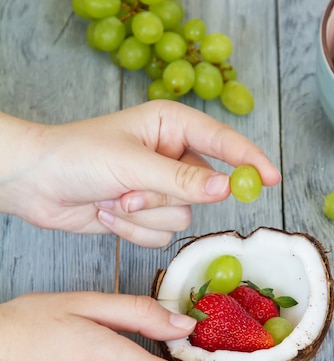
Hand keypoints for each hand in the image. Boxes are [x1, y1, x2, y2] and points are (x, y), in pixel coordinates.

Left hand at [0, 101, 279, 246]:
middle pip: (202, 190)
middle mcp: (172, 156)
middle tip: (130, 190)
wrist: (36, 184)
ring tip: (113, 199)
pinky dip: (133, 231)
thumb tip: (227, 188)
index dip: (249, 160)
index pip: (223, 142)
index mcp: (171, 125)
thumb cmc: (77, 156)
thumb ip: (182, 180)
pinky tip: (108, 213)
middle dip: (162, 197)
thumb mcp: (132, 164)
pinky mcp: (146, 215)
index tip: (271, 179)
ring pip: (181, 217)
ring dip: (144, 215)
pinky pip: (161, 235)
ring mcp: (159, 188)